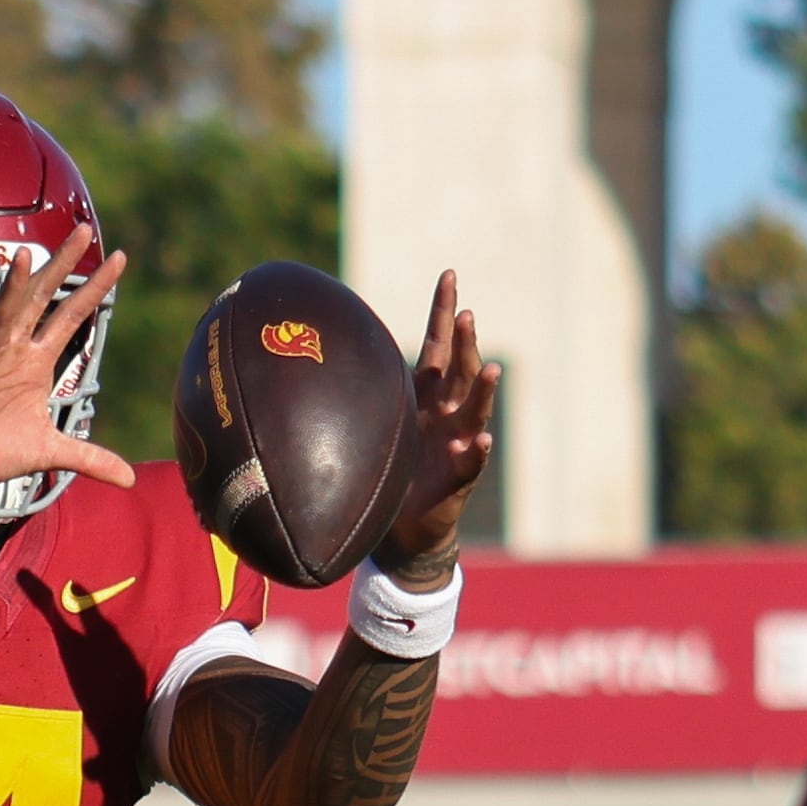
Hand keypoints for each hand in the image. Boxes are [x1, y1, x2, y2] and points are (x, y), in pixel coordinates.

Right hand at [0, 229, 140, 504]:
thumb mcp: (47, 453)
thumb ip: (87, 457)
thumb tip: (129, 480)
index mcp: (35, 360)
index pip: (71, 315)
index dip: (95, 288)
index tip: (120, 258)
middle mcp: (12, 349)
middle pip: (41, 298)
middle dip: (62, 265)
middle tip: (85, 231)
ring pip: (3, 313)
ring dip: (14, 286)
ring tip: (27, 255)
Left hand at [377, 272, 498, 577]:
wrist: (404, 530)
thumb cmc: (391, 471)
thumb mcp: (377, 424)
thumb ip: (362, 391)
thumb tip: (316, 351)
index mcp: (427, 396)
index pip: (438, 345)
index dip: (443, 311)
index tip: (449, 275)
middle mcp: (446, 414)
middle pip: (460, 371)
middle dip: (465, 343)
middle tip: (467, 316)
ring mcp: (456, 444)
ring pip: (474, 411)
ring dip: (483, 391)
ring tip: (490, 369)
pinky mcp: (458, 479)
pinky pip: (470, 463)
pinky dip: (475, 451)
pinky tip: (479, 439)